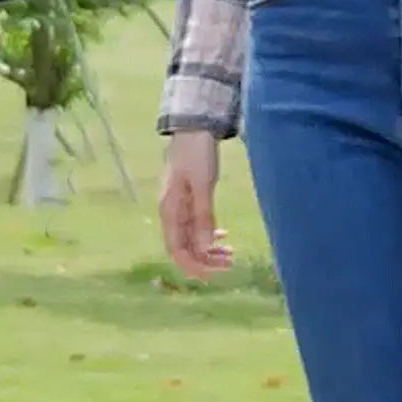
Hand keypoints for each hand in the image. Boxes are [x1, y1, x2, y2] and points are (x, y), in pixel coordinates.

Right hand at [158, 128, 232, 279]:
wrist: (194, 128)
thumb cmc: (197, 154)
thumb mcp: (203, 185)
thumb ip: (204, 216)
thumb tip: (206, 247)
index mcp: (170, 211)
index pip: (176, 250)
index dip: (194, 266)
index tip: (215, 274)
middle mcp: (171, 213)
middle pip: (184, 248)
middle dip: (205, 261)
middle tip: (231, 263)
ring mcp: (179, 206)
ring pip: (191, 239)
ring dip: (209, 250)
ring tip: (231, 254)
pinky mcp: (188, 199)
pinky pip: (196, 226)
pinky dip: (209, 235)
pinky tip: (224, 237)